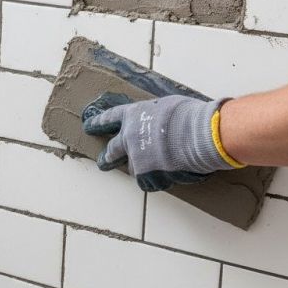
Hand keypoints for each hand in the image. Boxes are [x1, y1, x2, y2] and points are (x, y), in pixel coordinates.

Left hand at [81, 92, 243, 191]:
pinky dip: (159, 180)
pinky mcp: (145, 175)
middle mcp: (129, 137)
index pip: (111, 117)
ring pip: (134, 168)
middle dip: (107, 156)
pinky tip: (172, 175)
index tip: (88, 126)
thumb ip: (157, 116)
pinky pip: (149, 182)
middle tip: (103, 161)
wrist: (198, 135)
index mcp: (133, 115)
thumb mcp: (168, 106)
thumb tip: (161, 123)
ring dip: (143, 169)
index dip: (99, 122)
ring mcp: (136, 157)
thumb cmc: (189, 115)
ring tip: (159, 168)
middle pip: (112, 149)